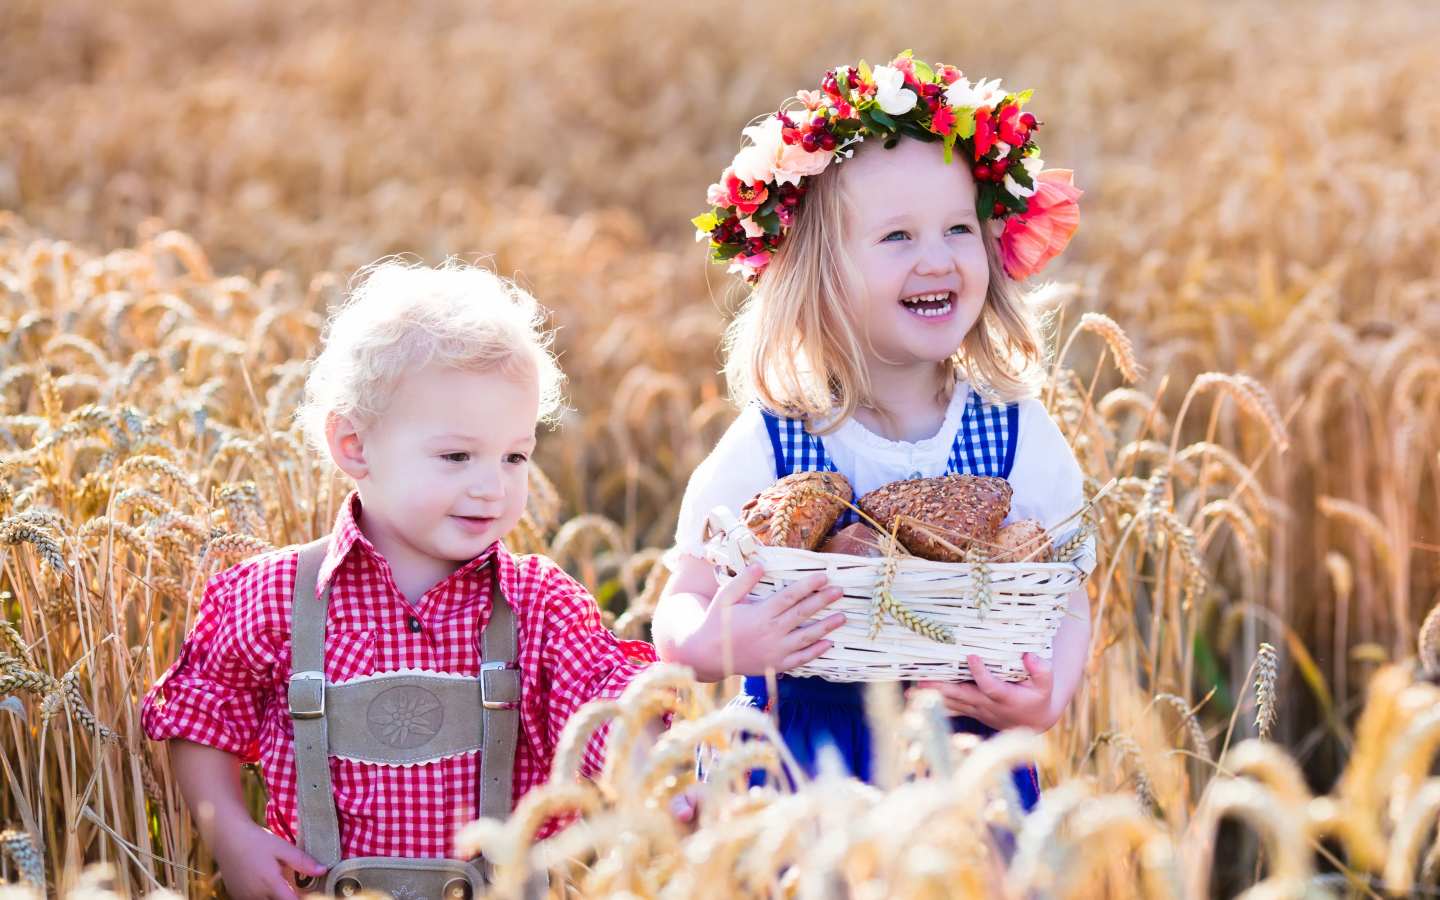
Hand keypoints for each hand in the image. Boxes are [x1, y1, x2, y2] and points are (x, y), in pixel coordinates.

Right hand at [210, 821, 326, 899]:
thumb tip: (323, 871)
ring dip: (275, 897)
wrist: (227, 837)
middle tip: (294, 888)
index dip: (302, 899)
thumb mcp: (282, 847)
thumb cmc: (257, 840)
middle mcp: (256, 895)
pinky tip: (265, 886)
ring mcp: (244, 897)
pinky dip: (262, 897)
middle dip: (288, 898)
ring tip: (279, 885)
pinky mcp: (236, 896)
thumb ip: (302, 861)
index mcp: (270, 884)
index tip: (308, 893)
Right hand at [704, 563, 845, 677]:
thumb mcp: (725, 598)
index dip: (808, 586)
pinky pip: (801, 659)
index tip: (824, 577)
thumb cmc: (717, 623)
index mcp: (760, 614)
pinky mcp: (776, 665)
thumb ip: (744, 581)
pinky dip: (816, 652)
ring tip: (842, 617)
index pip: (789, 596)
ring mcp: (775, 651)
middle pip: (802, 614)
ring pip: (807, 637)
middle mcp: (770, 632)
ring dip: (826, 626)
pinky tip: (829, 643)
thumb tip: (760, 564)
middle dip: (823, 601)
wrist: (708, 656)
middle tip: (840, 592)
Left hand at [912, 653, 1058, 731]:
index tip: (971, 656)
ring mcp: (977, 710)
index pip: (991, 686)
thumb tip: (1029, 656)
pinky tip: (914, 699)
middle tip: (922, 682)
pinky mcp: (971, 710)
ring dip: (932, 697)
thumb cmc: (1039, 697)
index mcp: (1006, 698)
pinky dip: (934, 703)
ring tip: (911, 692)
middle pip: (963, 696)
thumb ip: (1042, 670)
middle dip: (943, 689)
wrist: (1033, 722)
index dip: (981, 673)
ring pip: (953, 704)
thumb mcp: (1047, 684)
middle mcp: (988, 706)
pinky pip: (950, 708)